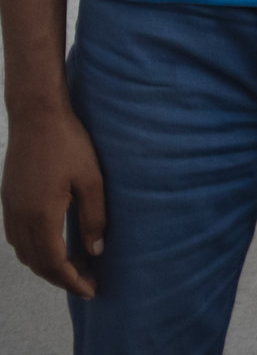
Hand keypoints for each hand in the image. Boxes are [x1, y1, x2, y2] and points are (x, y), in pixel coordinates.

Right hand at [2, 101, 103, 298]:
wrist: (36, 116)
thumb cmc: (69, 144)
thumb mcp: (92, 180)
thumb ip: (94, 217)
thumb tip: (96, 251)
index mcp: (41, 217)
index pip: (54, 263)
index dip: (72, 281)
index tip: (92, 290)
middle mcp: (20, 218)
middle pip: (36, 263)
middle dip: (60, 278)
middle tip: (85, 283)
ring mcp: (10, 209)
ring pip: (23, 252)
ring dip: (45, 266)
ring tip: (72, 267)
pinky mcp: (8, 200)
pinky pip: (16, 237)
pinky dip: (33, 250)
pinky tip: (50, 244)